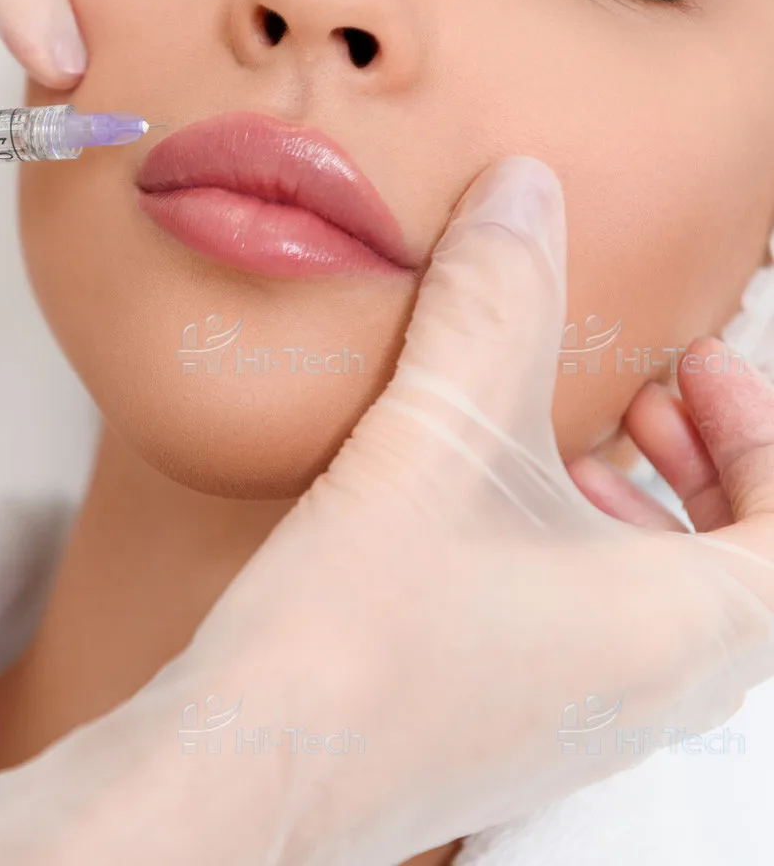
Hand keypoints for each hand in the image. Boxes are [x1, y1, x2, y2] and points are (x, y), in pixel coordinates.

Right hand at [0, 158, 773, 865]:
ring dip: (627, 511)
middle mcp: (643, 693)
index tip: (694, 365)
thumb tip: (525, 189)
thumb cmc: (353, 641)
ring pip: (657, 601)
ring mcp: (573, 721)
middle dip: (699, 465)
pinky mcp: (501, 725)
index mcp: (680, 632)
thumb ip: (492, 298)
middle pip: (737, 567)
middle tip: (638, 402)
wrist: (242, 774)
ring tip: (560, 452)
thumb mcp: (439, 438)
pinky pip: (583, 631)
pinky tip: (474, 515)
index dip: (759, 429)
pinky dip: (562, 557)